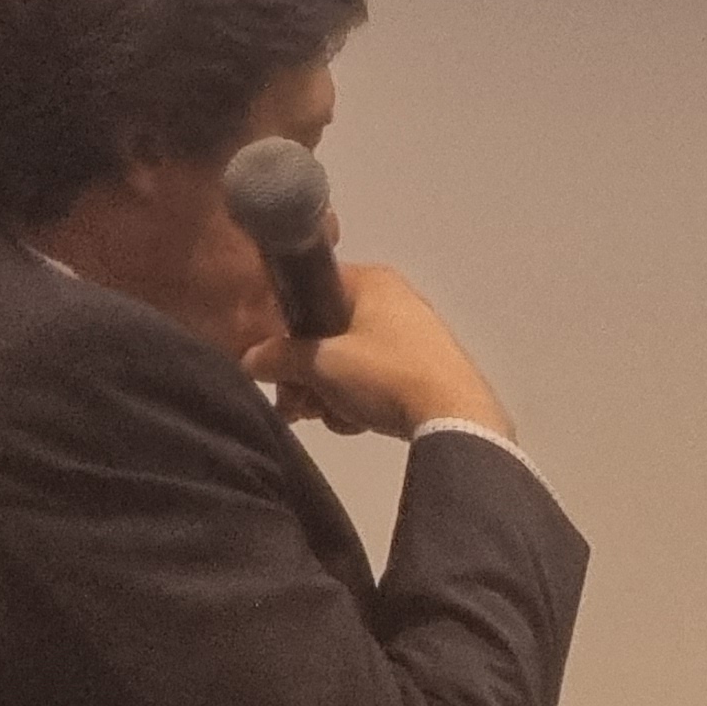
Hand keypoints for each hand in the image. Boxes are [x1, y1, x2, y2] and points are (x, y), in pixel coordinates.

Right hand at [239, 262, 509, 440]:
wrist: (457, 418)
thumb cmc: (384, 375)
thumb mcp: (320, 364)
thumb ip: (278, 357)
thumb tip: (250, 360)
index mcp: (373, 281)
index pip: (309, 290)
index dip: (283, 326)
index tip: (271, 361)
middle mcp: (395, 300)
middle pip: (326, 333)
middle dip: (305, 373)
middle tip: (294, 403)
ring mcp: (414, 336)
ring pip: (348, 361)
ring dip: (328, 393)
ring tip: (327, 417)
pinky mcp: (427, 370)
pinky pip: (376, 380)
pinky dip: (360, 402)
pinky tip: (355, 424)